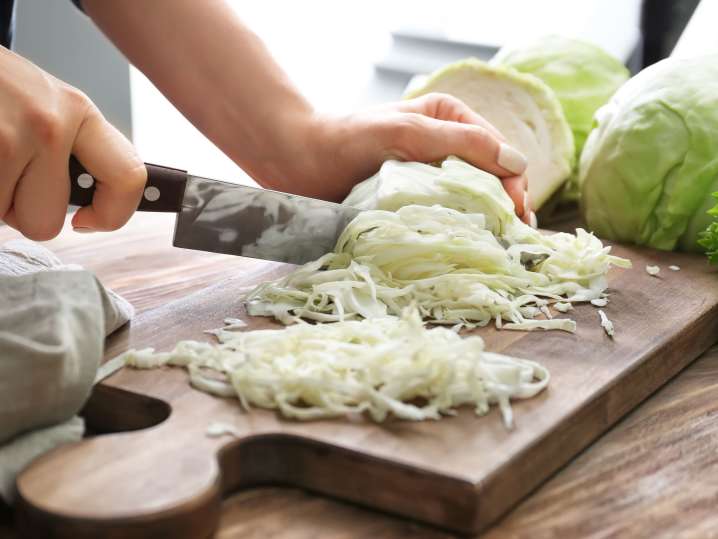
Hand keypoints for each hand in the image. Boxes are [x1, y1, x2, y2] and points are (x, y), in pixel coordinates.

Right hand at [0, 46, 145, 239]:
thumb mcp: (47, 105)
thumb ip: (76, 150)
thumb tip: (96, 204)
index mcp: (79, 112)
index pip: (128, 177)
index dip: (112, 215)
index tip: (87, 220)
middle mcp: (48, 125)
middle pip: (46, 222)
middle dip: (20, 209)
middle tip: (7, 171)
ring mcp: (5, 139)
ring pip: (3, 218)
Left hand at [271, 93, 531, 223]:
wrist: (300, 160)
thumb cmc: (351, 139)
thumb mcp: (410, 133)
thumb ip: (463, 144)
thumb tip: (517, 164)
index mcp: (451, 118)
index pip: (498, 151)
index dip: (513, 181)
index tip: (518, 214)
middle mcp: (446, 144)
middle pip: (490, 176)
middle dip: (505, 204)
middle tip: (514, 237)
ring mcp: (430, 173)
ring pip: (471, 197)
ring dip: (486, 219)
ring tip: (500, 246)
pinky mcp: (413, 197)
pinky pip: (446, 212)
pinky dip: (459, 227)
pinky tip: (469, 245)